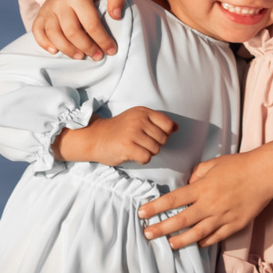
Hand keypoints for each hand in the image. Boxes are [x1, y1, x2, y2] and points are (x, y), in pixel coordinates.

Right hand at [30, 0, 128, 60]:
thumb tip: (116, 16)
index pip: (91, 24)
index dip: (103, 40)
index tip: (111, 50)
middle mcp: (60, 2)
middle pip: (72, 32)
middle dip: (87, 48)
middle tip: (98, 56)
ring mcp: (48, 8)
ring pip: (54, 34)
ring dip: (67, 49)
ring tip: (80, 56)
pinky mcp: (41, 13)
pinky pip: (37, 30)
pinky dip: (43, 43)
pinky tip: (55, 51)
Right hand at [57, 107, 176, 166]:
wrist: (95, 137)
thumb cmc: (118, 130)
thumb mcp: (137, 119)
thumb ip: (156, 122)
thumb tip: (177, 127)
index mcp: (143, 112)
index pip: (168, 124)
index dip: (164, 134)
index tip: (152, 136)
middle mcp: (139, 120)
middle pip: (163, 139)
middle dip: (154, 145)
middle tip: (140, 143)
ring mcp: (133, 133)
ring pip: (156, 149)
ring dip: (147, 152)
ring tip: (135, 148)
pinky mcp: (128, 147)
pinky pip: (147, 158)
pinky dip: (141, 159)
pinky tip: (132, 154)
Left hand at [138, 145, 272, 249]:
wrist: (264, 174)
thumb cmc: (238, 165)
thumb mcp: (213, 163)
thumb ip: (196, 175)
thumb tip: (187, 184)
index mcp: (202, 188)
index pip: (173, 200)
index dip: (155, 208)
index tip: (142, 213)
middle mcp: (210, 204)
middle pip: (180, 220)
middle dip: (161, 228)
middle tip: (147, 234)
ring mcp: (222, 217)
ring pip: (197, 233)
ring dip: (181, 241)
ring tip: (169, 245)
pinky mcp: (235, 225)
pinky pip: (216, 237)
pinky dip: (205, 242)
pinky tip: (196, 244)